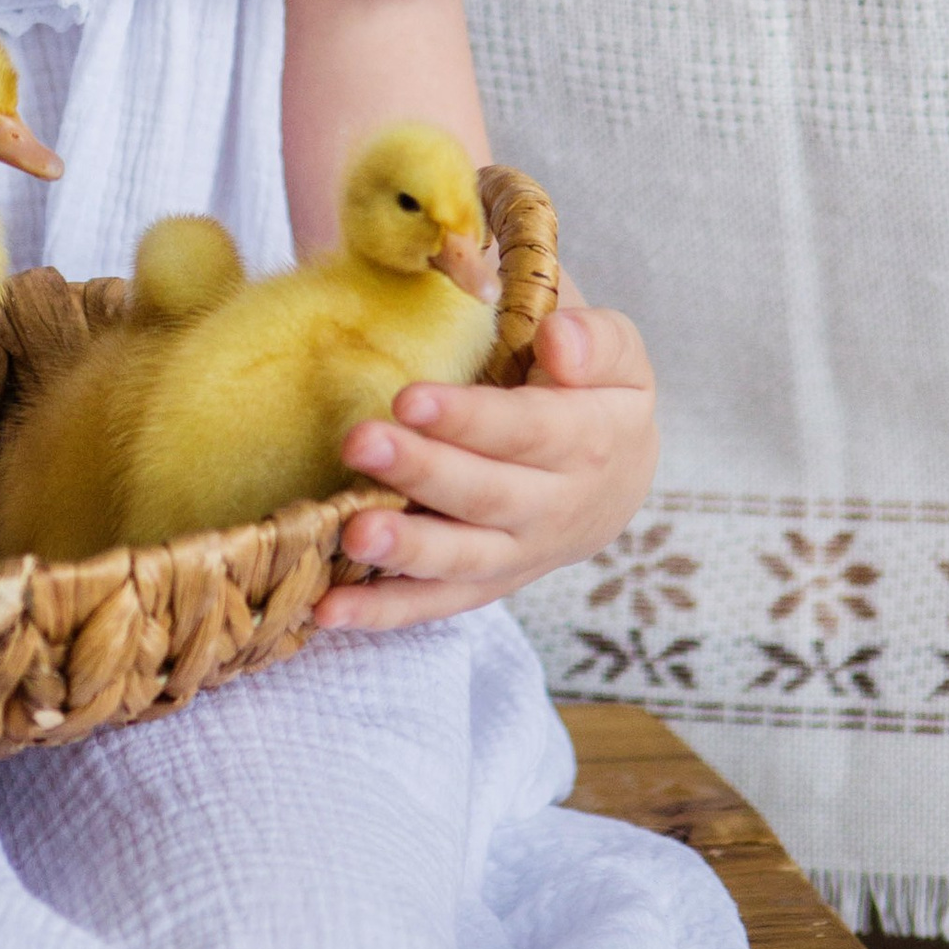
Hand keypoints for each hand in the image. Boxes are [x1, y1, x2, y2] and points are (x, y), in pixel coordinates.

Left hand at [315, 290, 656, 635]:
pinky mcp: (485, 583)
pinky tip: (330, 608)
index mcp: (589, 440)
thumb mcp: (618, 351)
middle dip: (421, 471)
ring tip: (353, 532)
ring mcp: (520, 554)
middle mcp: (557, 508)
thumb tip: (559, 343)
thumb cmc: (595, 387)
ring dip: (405, 549)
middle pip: (485, 495)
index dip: (468, 418)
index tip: (407, 397)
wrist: (617, 473)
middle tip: (359, 443)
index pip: (526, 430)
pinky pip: (436, 602)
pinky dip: (384, 610)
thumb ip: (594, 338)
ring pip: (462, 559)